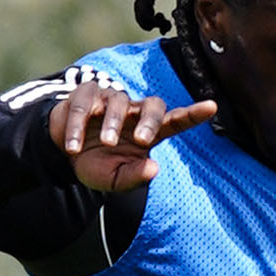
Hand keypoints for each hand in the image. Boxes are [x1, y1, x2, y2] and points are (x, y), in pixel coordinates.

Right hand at [49, 79, 216, 194]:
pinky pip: (85, 104)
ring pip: (120, 103)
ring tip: (106, 144)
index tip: (212, 106)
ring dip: (113, 124)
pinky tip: (73, 147)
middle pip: (153, 104)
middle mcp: (134, 113)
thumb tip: (154, 168)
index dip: (193, 113)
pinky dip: (78, 126)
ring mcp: (111, 100)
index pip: (175, 121)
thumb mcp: (115, 179)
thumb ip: (135, 177)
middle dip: (150, 120)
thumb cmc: (97, 164)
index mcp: (148, 132)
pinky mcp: (86, 95)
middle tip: (142, 140)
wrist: (62, 155)